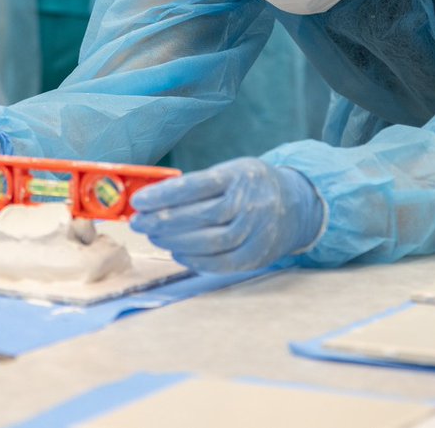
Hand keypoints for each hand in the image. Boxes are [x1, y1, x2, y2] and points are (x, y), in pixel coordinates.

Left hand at [129, 157, 325, 272]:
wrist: (296, 205)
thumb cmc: (249, 186)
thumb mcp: (229, 172)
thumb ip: (196, 184)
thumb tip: (152, 198)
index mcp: (239, 176)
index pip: (197, 185)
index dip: (165, 195)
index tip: (139, 201)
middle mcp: (250, 203)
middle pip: (202, 216)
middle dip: (164, 221)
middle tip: (138, 223)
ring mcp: (256, 231)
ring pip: (211, 242)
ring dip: (176, 241)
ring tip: (154, 236)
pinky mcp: (257, 255)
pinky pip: (222, 263)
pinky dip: (195, 260)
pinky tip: (176, 252)